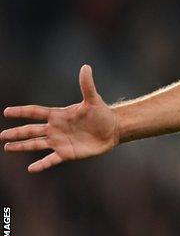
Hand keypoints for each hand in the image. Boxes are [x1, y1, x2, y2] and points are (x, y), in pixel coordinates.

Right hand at [2, 65, 118, 171]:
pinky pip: (50, 160)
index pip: (36, 112)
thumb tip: (86, 67)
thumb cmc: (102, 114)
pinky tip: (30, 169)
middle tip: (1, 135)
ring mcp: (59, 142)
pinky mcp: (66, 153)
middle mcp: (55, 129)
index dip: (22, 112)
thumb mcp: (93, 100)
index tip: (6, 112)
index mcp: (58, 115)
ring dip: (22, 146)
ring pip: (36, 144)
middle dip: (16, 132)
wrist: (112, 130)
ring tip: (8, 147)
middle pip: (31, 130)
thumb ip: (87, 85)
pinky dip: (41, 165)